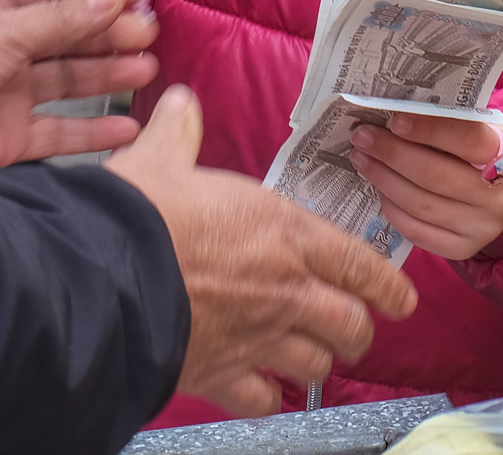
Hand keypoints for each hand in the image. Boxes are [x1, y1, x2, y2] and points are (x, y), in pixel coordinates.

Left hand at [0, 0, 158, 177]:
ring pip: (67, 79)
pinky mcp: (7, 137)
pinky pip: (59, 132)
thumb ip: (60, 19)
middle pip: (67, 33)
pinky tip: (127, 126)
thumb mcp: (1, 29)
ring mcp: (5, 92)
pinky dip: (93, 131)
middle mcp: (0, 45)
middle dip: (109, 30)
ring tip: (148, 68)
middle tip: (150, 31)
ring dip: (108, 73)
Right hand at [108, 87, 418, 416]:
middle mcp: (284, 289)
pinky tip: (262, 388)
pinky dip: (267, 396)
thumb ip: (178, 131)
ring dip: (315, 362)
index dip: (387, 285)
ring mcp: (258, 337)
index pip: (359, 264)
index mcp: (282, 232)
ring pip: (315, 365)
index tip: (399, 297)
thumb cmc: (139, 215)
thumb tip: (180, 103)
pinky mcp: (223, 373)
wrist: (103, 274)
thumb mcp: (160, 159)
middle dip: (355, 329)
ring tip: (309, 357)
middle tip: (351, 328)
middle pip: (350, 325)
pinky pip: (264, 399)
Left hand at [349, 112, 502, 259]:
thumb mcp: (482, 127)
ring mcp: (482, 226)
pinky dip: (393, 211)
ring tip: (361, 159)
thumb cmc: (487, 148)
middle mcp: (498, 195)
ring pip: (422, 204)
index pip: (468, 139)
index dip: (429, 130)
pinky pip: (419, 232)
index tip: (394, 120)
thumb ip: (447, 120)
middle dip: (392, 154)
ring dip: (384, 179)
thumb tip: (390, 112)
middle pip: (436, 175)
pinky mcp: (464, 247)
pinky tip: (379, 191)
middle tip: (362, 137)